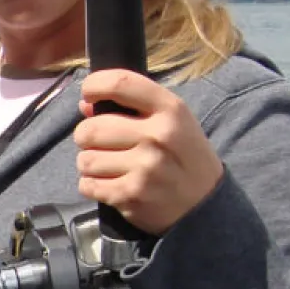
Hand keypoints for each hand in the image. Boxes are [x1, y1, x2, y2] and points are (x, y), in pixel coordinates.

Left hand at [73, 69, 223, 235]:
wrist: (204, 204)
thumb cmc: (181, 156)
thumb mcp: (171, 123)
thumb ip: (132, 107)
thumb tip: (85, 105)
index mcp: (170, 110)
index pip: (120, 83)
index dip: (94, 85)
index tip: (88, 94)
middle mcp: (157, 136)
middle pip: (90, 129)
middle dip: (87, 137)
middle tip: (100, 144)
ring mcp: (144, 168)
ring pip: (85, 160)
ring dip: (90, 165)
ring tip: (109, 167)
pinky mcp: (130, 195)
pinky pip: (87, 185)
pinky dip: (92, 186)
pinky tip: (111, 184)